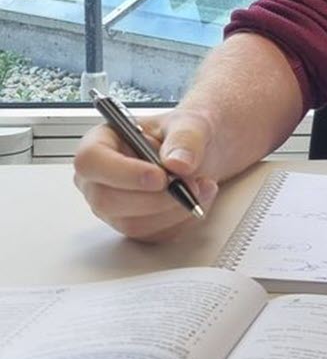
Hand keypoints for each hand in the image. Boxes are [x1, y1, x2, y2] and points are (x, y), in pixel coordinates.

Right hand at [73, 108, 218, 240]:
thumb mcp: (192, 123)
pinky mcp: (136, 225)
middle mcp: (100, 178)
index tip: (160, 177)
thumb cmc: (187, 133)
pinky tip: (199, 198)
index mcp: (101, 142)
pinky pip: (154, 234)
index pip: (91, 161)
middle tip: (191, 184)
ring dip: (175, 210)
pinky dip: (183, 220)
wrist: (203, 153)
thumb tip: (177, 164)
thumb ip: (185, 139)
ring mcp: (114, 206)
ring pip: (133, 223)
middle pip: (107, 200)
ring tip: (203, 186)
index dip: (123, 173)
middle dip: (155, 198)